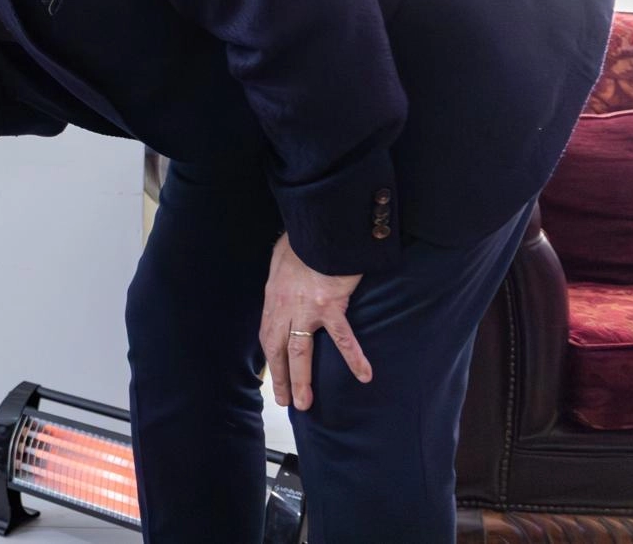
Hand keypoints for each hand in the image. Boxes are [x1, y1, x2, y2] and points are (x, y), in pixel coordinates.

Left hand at [259, 233, 370, 410]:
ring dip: (300, 379)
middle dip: (280, 377)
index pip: (268, 335)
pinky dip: (353, 357)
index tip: (274, 375)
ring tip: (304, 404)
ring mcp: (306, 308)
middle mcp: (285, 306)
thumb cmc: (302, 240)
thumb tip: (284, 280)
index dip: (271, 358)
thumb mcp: (281, 259)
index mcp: (274, 297)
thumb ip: (282, 276)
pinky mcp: (329, 306)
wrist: (319, 227)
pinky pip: (342, 337)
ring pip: (299, 351)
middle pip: (278, 349)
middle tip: (285, 401)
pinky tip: (364, 375)